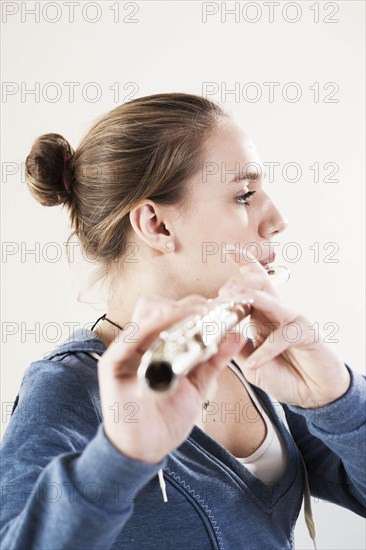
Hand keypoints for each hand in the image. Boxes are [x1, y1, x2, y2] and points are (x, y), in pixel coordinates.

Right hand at [97, 293, 244, 463]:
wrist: (146, 448)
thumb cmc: (168, 416)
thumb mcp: (197, 385)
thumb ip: (214, 360)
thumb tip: (237, 335)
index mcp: (159, 344)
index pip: (175, 312)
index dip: (197, 307)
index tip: (222, 309)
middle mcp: (142, 342)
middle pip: (160, 306)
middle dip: (187, 305)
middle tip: (211, 312)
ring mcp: (126, 351)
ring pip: (145, 314)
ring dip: (172, 311)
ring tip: (196, 317)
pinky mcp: (112, 364)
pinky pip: (127, 338)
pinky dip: (147, 327)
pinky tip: (166, 322)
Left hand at [218, 258, 350, 408]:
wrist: (314, 394)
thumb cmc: (283, 374)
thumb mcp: (251, 362)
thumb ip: (237, 346)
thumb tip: (218, 332)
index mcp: (262, 314)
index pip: (253, 283)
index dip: (242, 264)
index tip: (226, 249)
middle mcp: (277, 312)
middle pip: (260, 283)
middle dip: (240, 281)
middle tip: (223, 289)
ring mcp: (293, 320)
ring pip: (270, 301)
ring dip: (250, 298)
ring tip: (231, 299)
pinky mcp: (306, 333)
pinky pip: (282, 336)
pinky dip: (265, 350)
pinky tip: (254, 362)